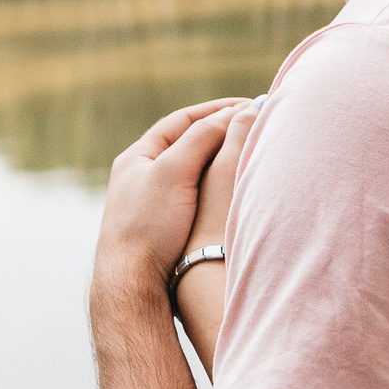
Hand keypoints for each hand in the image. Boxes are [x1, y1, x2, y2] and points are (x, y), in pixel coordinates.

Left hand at [96, 98, 247, 290]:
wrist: (131, 284)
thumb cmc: (148, 225)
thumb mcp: (174, 171)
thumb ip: (202, 138)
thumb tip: (236, 112)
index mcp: (137, 157)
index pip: (182, 121)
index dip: (217, 110)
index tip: (249, 104)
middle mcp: (143, 178)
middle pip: (189, 144)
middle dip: (223, 133)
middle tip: (257, 126)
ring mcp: (154, 205)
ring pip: (196, 173)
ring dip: (222, 161)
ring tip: (252, 154)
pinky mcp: (167, 231)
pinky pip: (198, 198)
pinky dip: (219, 188)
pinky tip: (237, 192)